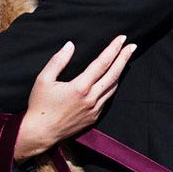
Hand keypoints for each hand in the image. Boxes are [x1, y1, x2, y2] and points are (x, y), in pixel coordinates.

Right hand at [14, 36, 135, 161]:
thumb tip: (70, 45)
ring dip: (120, 72)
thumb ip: (58, 61)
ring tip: (125, 60)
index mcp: (80, 87)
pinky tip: (112, 80)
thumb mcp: (43, 79)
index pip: (102, 63)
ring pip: (113, 88)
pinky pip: (107, 99)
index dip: (113, 49)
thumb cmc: (40, 105)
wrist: (41, 133)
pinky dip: (112, 86)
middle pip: (113, 74)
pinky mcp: (93, 118)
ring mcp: (94, 110)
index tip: (122, 38)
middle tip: (132, 46)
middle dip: (124, 58)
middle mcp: (91, 99)